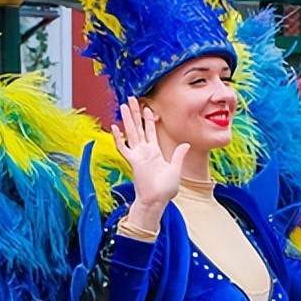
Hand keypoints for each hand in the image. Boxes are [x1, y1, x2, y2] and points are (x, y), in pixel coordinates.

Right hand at [112, 96, 186, 210]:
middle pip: (138, 128)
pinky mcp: (133, 161)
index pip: (150, 131)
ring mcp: (137, 155)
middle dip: (135, 113)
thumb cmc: (165, 189)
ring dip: (127, 119)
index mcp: (154, 152)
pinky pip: (123, 147)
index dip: (148, 119)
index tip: (147, 107)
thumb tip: (186, 144)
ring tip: (123, 106)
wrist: (157, 201)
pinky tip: (114, 127)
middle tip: (131, 99)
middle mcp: (144, 151)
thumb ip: (178, 155)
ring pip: (131, 132)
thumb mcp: (175, 169)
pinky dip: (118, 138)